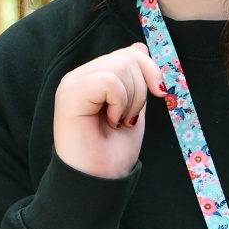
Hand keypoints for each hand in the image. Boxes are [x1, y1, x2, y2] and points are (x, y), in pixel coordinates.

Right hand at [51, 44, 165, 179]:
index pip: (128, 53)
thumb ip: (134, 79)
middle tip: (128, 118)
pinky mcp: (69, 94)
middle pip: (127, 57)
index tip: (159, 94)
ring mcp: (72, 83)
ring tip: (118, 122)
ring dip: (131, 101)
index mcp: (93, 77)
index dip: (149, 70)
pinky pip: (110, 82)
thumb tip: (139, 47)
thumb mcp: (133, 108)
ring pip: (120, 67)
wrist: (99, 181)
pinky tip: (110, 121)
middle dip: (141, 90)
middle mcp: (79, 76)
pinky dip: (120, 104)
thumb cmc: (113, 152)